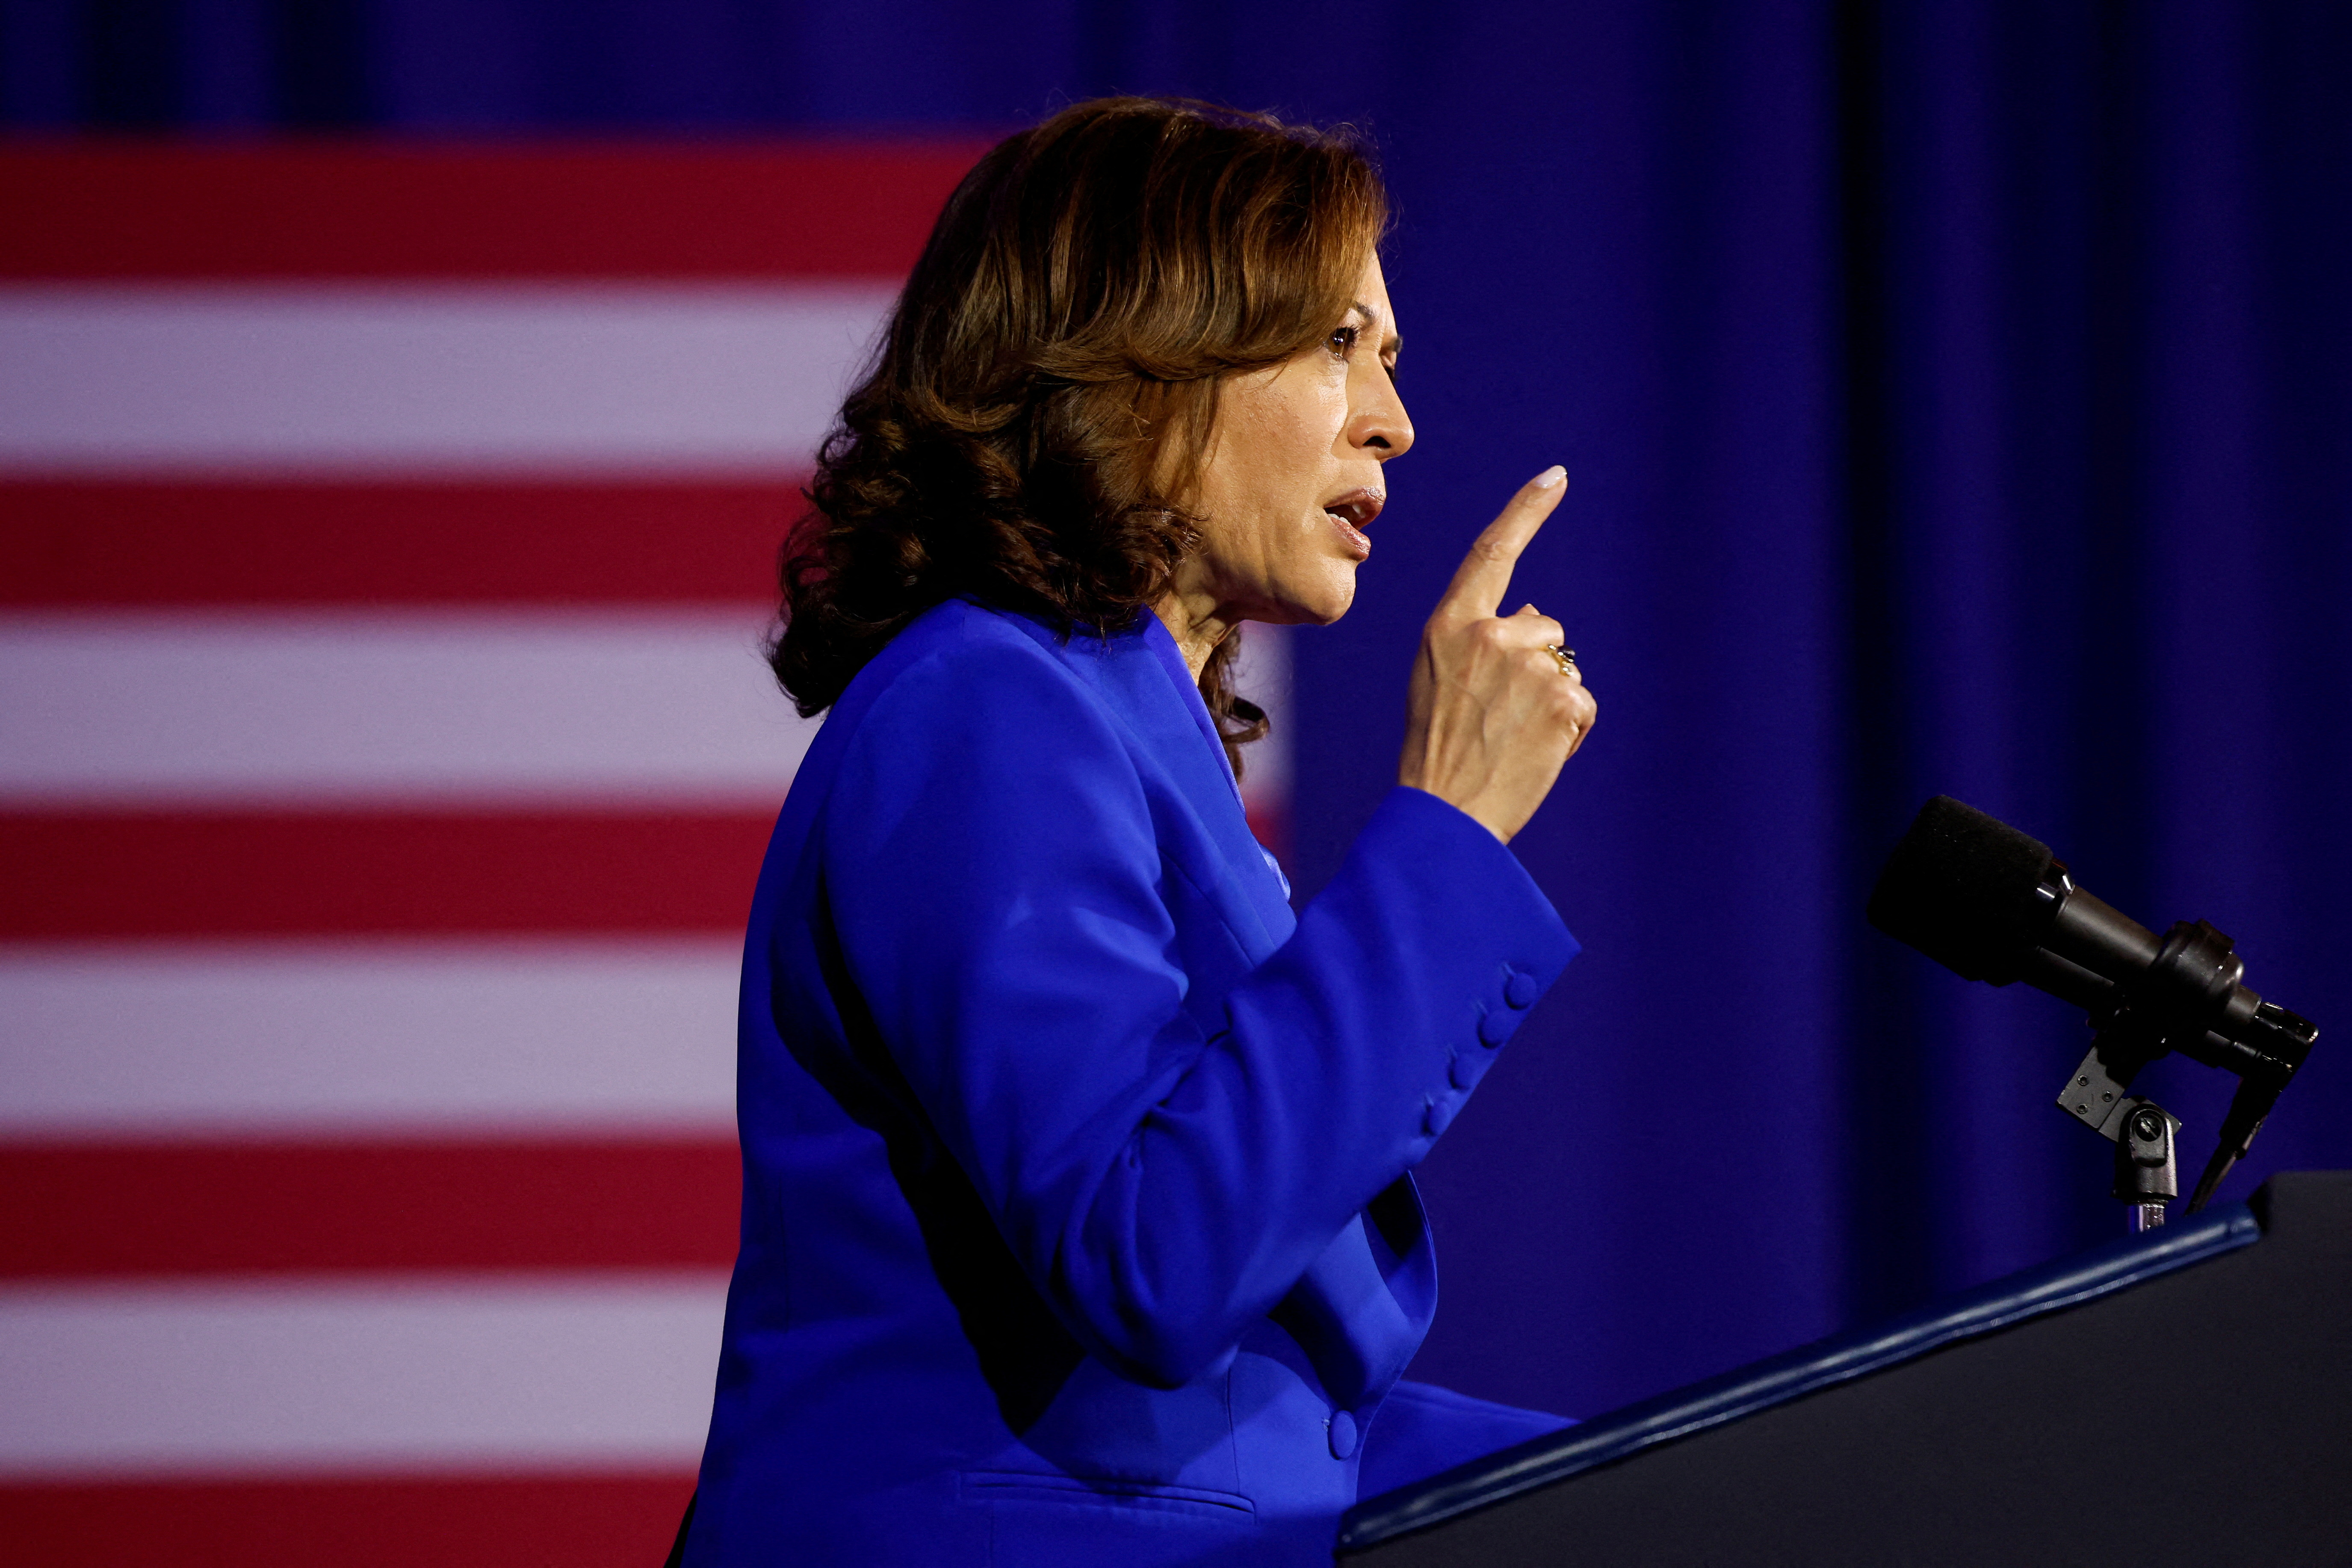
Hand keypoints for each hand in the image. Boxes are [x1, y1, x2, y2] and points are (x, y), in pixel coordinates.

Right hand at [1397, 466, 1596, 843]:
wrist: (1444, 813)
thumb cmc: (1437, 749)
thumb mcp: (1439, 679)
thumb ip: (1477, 640)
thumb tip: (1533, 615)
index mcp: (1448, 625)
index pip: (1492, 551)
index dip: (1526, 510)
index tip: (1555, 477)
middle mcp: (1489, 634)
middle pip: (1542, 626)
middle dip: (1535, 663)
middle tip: (1499, 718)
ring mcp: (1528, 665)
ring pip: (1564, 666)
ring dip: (1551, 699)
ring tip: (1513, 739)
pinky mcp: (1563, 698)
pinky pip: (1581, 702)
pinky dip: (1569, 729)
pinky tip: (1536, 752)